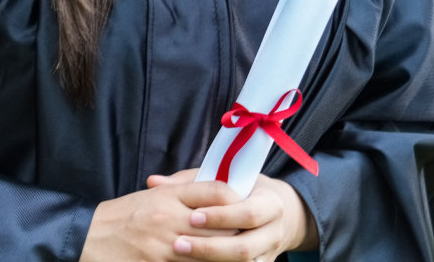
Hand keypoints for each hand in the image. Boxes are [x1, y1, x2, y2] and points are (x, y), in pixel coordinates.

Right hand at [80, 171, 233, 261]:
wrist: (86, 236)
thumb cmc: (123, 215)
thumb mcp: (152, 195)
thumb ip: (182, 191)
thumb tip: (217, 189)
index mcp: (168, 196)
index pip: (215, 192)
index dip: (235, 199)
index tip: (243, 206)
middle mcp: (168, 220)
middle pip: (218, 225)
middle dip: (235, 231)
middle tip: (248, 234)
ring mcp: (161, 247)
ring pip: (207, 252)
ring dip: (223, 254)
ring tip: (237, 254)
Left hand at [145, 173, 318, 261]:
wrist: (279, 215)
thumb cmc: (246, 191)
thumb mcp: (230, 179)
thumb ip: (194, 180)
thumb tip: (154, 181)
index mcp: (271, 204)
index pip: (249, 213)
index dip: (222, 216)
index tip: (193, 216)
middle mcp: (273, 232)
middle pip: (244, 247)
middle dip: (211, 247)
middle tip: (179, 244)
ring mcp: (268, 254)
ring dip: (212, 261)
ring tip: (181, 256)